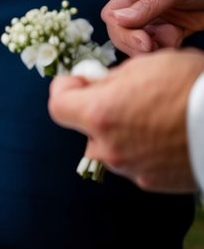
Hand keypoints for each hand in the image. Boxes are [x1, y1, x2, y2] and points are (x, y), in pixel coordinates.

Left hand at [47, 49, 203, 192]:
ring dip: (122, 132)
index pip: (58, 106)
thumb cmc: (190, 85)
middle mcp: (109, 147)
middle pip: (86, 129)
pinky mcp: (153, 183)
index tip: (80, 81)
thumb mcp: (145, 65)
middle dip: (99, 111)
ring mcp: (131, 169)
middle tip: (126, 96)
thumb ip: (110, 79)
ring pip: (112, 147)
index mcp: (100, 114)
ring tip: (155, 116)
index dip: (66, 89)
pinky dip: (144, 149)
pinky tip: (167, 134)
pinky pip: (136, 162)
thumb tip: (94, 84)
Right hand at [102, 0, 203, 54]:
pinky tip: (179, 43)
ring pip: (141, 43)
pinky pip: (162, 46)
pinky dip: (167, 50)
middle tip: (153, 49)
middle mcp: (143, 7)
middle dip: (135, 44)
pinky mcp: (175, 31)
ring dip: (152, 49)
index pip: (112, 15)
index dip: (122, 31)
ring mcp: (159, 20)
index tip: (143, 40)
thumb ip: (148, 4)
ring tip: (172, 42)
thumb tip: (118, 19)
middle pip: (123, 33)